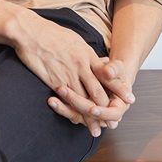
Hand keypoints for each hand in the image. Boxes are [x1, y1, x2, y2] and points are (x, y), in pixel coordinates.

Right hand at [11, 16, 115, 135]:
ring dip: (90, 117)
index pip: (108, 75)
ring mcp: (68, 74)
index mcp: (87, 54)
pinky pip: (67, 101)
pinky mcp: (54, 81)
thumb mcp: (75, 39)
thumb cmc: (51, 33)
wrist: (30, 32)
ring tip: (96, 129)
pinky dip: (72, 113)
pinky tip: (75, 120)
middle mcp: (81, 66)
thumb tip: (96, 60)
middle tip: (113, 121)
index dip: (119, 88)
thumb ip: (86, 53)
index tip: (130, 98)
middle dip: (106, 109)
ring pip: (84, 100)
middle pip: (98, 92)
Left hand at [48, 57, 134, 133]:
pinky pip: (71, 112)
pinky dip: (62, 107)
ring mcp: (91, 114)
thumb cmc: (116, 70)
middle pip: (90, 116)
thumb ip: (114, 70)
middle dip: (77, 104)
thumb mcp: (117, 68)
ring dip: (64, 109)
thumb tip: (109, 72)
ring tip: (52, 101)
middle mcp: (104, 115)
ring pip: (78, 116)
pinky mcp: (81, 111)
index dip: (102, 112)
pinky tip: (51, 101)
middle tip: (63, 92)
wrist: (111, 74)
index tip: (92, 109)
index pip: (111, 114)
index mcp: (118, 108)